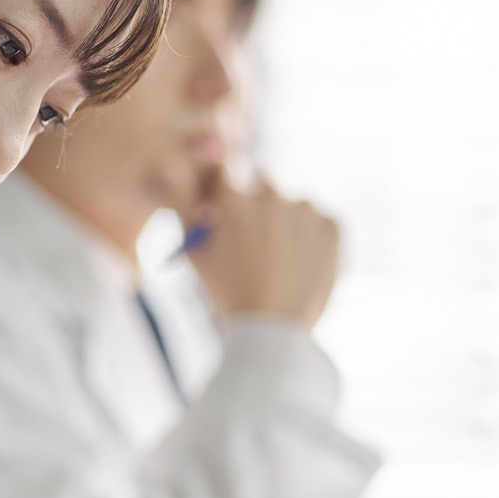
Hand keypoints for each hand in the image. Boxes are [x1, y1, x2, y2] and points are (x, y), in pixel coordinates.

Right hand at [183, 175, 340, 327]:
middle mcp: (272, 197)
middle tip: (257, 235)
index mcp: (236, 200)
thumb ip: (180, 205)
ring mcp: (305, 211)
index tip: (229, 205)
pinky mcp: (331, 227)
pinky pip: (322, 219)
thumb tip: (166, 166)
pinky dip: (314, 235)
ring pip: (295, 202)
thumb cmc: (228, 294)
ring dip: (288, 218)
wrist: (272, 331)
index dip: (226, 188)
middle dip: (259, 200)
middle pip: (265, 179)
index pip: (227, 169)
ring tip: (280, 258)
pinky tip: (301, 262)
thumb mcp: (196, 253)